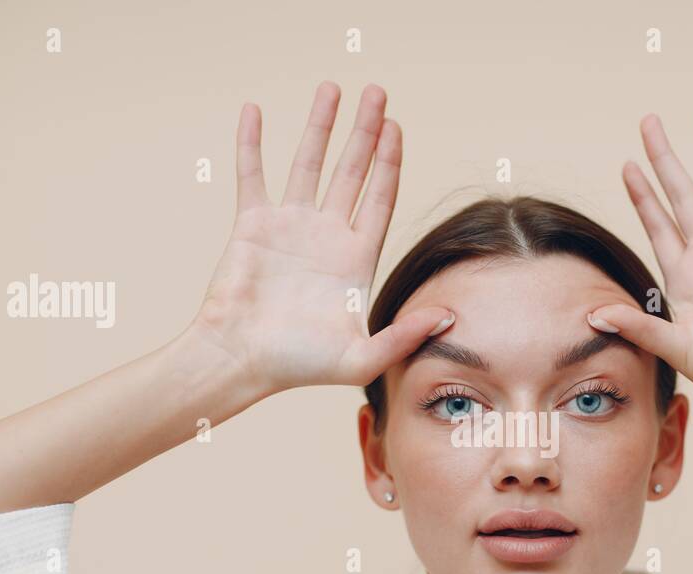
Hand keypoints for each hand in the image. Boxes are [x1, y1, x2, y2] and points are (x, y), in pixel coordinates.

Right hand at [189, 82, 454, 395]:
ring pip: (308, 163)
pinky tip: (255, 110)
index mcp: (355, 259)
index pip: (380, 199)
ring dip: (320, 126)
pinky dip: (251, 143)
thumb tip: (451, 317)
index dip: (390, 163)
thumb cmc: (300, 366)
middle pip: (352, 171)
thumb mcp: (362, 357)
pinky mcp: (253, 224)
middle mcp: (326, 236)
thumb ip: (405, 336)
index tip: (397, 128)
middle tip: (377, 92)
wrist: (242, 361)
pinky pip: (252, 174)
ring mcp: (289, 226)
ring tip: (333, 87)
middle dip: (365, 132)